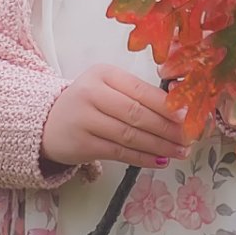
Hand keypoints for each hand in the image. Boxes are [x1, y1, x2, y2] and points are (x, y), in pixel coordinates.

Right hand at [40, 64, 193, 170]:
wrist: (46, 122)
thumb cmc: (86, 104)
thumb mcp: (106, 88)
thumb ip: (136, 95)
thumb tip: (178, 112)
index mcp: (103, 74)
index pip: (141, 90)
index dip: (167, 106)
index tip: (189, 117)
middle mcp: (92, 93)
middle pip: (137, 113)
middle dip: (168, 128)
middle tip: (189, 138)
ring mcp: (85, 119)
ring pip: (130, 135)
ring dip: (159, 146)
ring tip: (180, 152)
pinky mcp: (82, 144)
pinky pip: (119, 152)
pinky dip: (143, 157)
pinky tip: (160, 160)